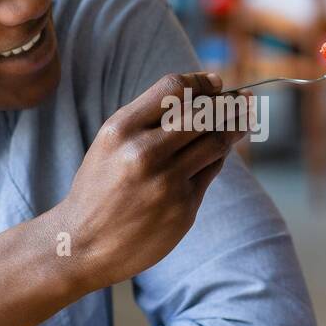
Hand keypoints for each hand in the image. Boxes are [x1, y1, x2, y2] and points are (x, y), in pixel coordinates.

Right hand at [54, 72, 243, 287]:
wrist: (82, 244)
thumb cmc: (99, 188)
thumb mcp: (110, 144)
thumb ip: (148, 119)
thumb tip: (204, 95)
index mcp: (121, 130)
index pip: (174, 88)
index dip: (201, 82)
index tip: (216, 83)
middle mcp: (144, 153)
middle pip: (202, 113)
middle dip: (228, 104)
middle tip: (242, 100)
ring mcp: (166, 182)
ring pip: (215, 141)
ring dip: (234, 128)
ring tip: (242, 121)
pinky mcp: (183, 208)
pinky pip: (211, 171)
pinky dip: (218, 158)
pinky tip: (218, 153)